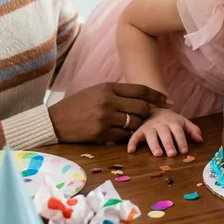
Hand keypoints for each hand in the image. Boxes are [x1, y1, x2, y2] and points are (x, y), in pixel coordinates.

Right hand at [49, 83, 167, 143]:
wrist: (55, 121)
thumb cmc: (78, 105)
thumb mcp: (98, 91)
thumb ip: (118, 92)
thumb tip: (143, 97)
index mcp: (109, 88)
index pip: (140, 90)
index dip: (157, 96)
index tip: (168, 101)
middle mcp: (109, 102)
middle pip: (141, 108)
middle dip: (148, 112)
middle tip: (150, 116)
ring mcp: (105, 119)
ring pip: (134, 123)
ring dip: (137, 125)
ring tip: (132, 124)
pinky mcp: (101, 134)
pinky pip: (123, 136)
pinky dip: (125, 135)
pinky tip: (121, 132)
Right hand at [127, 108, 202, 156]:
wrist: (154, 108)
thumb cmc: (171, 120)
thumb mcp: (183, 122)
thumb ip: (192, 130)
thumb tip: (200, 140)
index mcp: (173, 122)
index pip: (178, 132)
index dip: (181, 141)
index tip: (184, 151)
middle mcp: (161, 124)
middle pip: (165, 134)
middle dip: (169, 144)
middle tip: (172, 154)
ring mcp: (150, 126)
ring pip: (152, 136)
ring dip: (154, 145)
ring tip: (158, 154)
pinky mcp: (140, 130)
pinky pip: (135, 135)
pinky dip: (132, 142)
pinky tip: (131, 151)